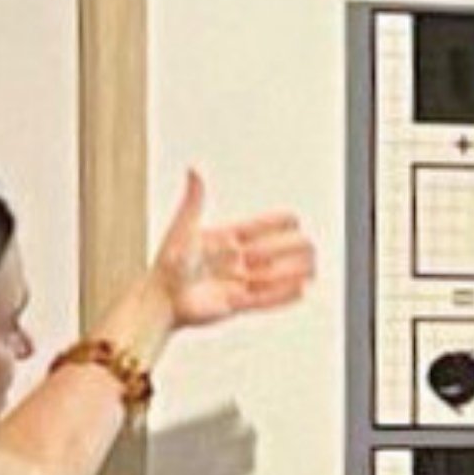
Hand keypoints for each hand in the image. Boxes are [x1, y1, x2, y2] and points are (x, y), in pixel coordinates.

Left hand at [152, 171, 315, 328]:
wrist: (160, 299)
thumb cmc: (166, 265)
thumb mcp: (182, 228)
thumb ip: (194, 201)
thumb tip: (194, 171)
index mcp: (221, 240)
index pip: (255, 229)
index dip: (274, 224)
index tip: (293, 218)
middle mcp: (231, 262)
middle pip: (268, 254)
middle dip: (291, 250)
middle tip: (310, 245)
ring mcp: (235, 283)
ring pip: (271, 277)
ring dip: (292, 272)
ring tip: (312, 268)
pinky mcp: (235, 303)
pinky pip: (264, 299)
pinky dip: (283, 296)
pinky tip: (299, 291)